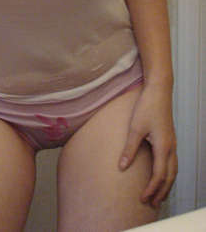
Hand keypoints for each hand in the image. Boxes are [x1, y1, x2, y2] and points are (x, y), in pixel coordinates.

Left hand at [119, 81, 176, 207]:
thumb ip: (129, 149)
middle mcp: (171, 147)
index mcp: (163, 147)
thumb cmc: (147, 107)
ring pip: (173, 170)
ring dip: (166, 184)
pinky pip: (173, 162)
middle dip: (161, 191)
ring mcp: (172, 143)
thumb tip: (122, 167)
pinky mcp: (170, 138)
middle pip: (170, 177)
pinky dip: (168, 173)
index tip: (143, 199)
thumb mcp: (134, 128)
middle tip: (152, 204)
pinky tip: (161, 174)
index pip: (159, 175)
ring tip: (158, 195)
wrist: (158, 90)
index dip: (152, 189)